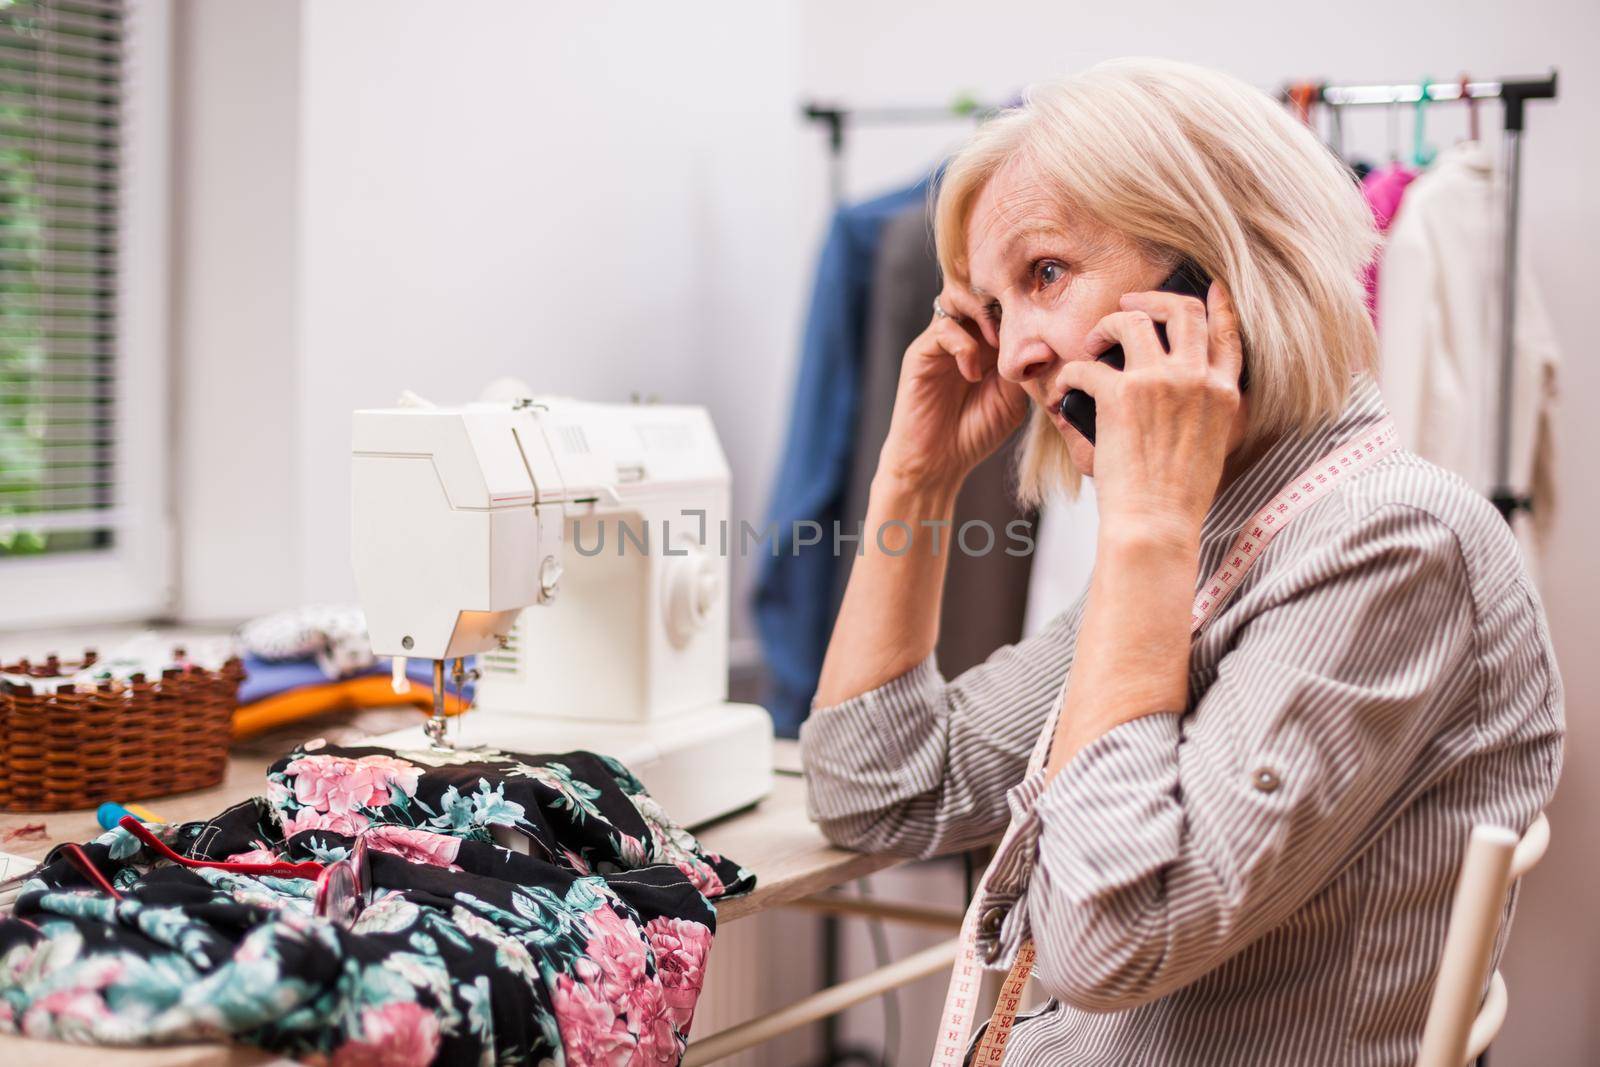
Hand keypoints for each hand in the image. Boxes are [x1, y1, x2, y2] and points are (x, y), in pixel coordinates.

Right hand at [876, 285, 1029, 492]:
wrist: (938, 462)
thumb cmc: (976, 432)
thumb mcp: (1014, 398)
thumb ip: (1025, 365)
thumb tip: (1048, 338)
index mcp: (987, 340)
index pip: (1002, 299)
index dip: (1022, 298)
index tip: (1044, 314)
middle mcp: (963, 333)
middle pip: (978, 285)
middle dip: (1002, 295)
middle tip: (1021, 319)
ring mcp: (940, 342)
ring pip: (957, 295)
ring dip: (982, 312)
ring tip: (998, 344)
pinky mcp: (921, 354)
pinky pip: (943, 329)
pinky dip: (964, 346)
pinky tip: (973, 374)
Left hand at [1062, 281, 1244, 544]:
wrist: (1156, 523)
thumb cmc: (1176, 496)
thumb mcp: (1213, 446)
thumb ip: (1206, 410)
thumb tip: (1184, 385)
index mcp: (1224, 393)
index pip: (1226, 333)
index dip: (1218, 302)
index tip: (1209, 287)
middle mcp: (1196, 380)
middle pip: (1182, 310)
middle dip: (1150, 299)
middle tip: (1127, 306)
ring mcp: (1160, 383)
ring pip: (1132, 321)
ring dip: (1106, 325)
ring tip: (1090, 343)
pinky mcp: (1121, 395)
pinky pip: (1085, 366)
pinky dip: (1069, 374)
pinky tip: (1063, 390)